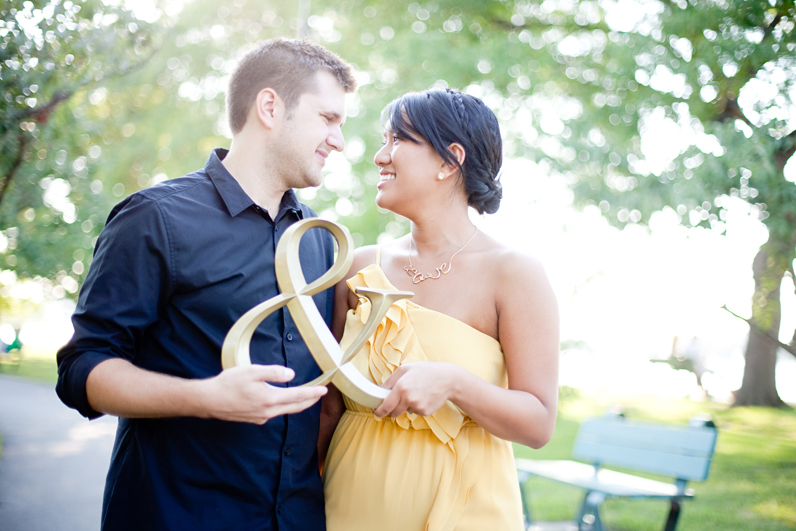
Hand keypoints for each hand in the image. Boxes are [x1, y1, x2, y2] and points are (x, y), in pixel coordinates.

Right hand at [202, 365, 326, 423]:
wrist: (209, 400)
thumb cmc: (229, 383)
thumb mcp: (252, 371)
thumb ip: (273, 372)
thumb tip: (291, 375)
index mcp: (270, 399)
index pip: (298, 396)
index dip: (313, 393)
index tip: (325, 390)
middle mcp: (268, 411)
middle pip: (295, 407)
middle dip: (309, 401)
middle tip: (320, 394)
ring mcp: (261, 417)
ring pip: (285, 411)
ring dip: (298, 404)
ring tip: (306, 397)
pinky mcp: (254, 419)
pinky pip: (275, 413)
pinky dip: (284, 407)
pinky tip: (283, 402)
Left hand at [373, 362, 460, 417]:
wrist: (447, 379)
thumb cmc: (425, 371)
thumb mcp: (405, 369)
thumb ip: (389, 381)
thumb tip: (378, 391)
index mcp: (401, 387)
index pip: (385, 406)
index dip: (379, 411)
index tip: (377, 412)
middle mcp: (408, 399)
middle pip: (393, 412)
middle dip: (392, 408)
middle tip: (398, 399)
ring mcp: (417, 407)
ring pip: (404, 412)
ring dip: (405, 406)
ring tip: (415, 393)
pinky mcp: (425, 412)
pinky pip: (415, 412)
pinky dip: (416, 407)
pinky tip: (423, 397)